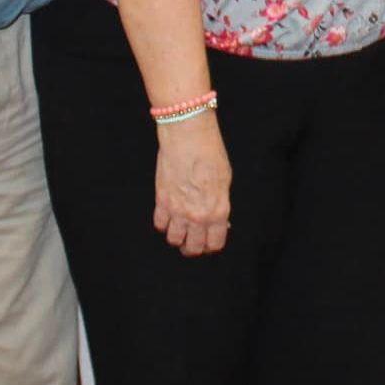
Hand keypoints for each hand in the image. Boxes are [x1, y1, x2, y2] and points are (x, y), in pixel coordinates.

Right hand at [154, 111, 230, 256]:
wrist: (188, 137)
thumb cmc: (210, 153)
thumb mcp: (225, 180)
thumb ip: (221, 203)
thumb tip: (219, 219)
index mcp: (217, 210)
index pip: (215, 243)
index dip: (212, 245)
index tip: (210, 241)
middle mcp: (197, 215)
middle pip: (193, 248)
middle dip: (194, 247)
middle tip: (194, 239)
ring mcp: (177, 210)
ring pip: (174, 240)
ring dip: (178, 236)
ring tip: (181, 228)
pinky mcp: (161, 201)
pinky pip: (159, 224)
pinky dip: (164, 223)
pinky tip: (169, 215)